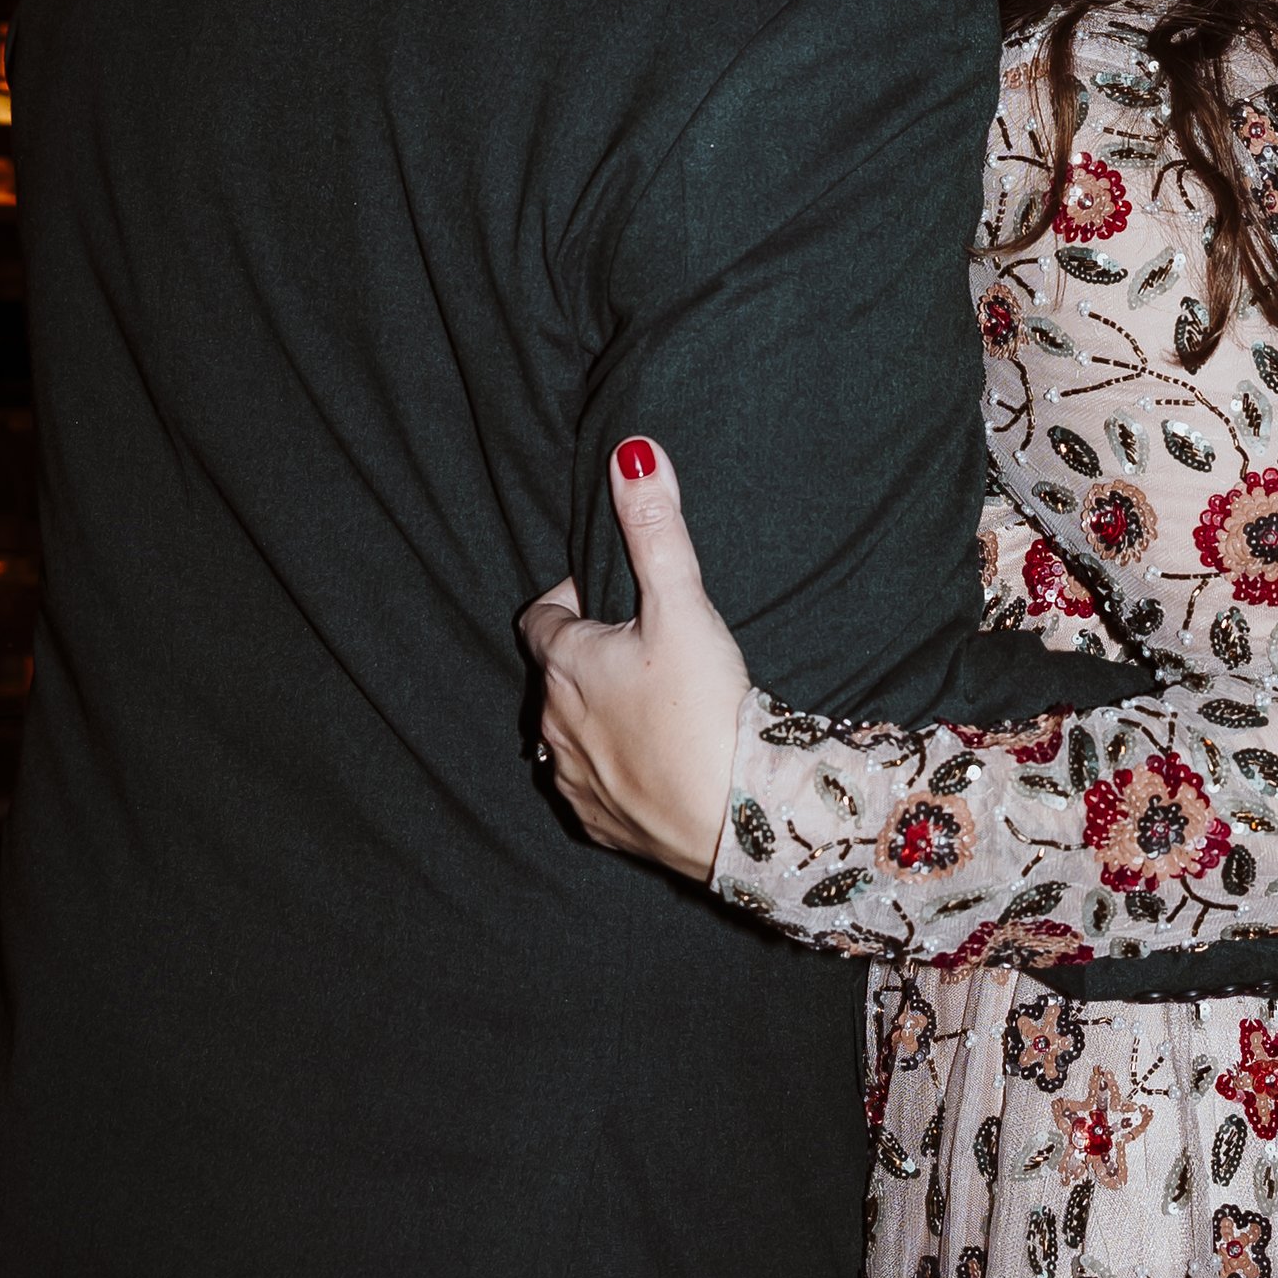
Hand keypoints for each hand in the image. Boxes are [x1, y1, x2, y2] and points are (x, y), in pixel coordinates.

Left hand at [517, 439, 751, 881]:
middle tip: (648, 650)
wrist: (735, 818)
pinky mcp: (599, 824)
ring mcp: (572, 780)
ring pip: (569, 733)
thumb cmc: (705, 707)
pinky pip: (591, 788)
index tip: (616, 601)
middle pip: (556, 675)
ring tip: (655, 707)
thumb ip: (655, 529)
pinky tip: (655, 763)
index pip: (541, 617)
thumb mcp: (684, 604)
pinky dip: (613, 770)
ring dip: (598, 716)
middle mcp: (552, 724)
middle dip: (590, 658)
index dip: (573, 602)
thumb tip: (632, 453)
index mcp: (563, 664)